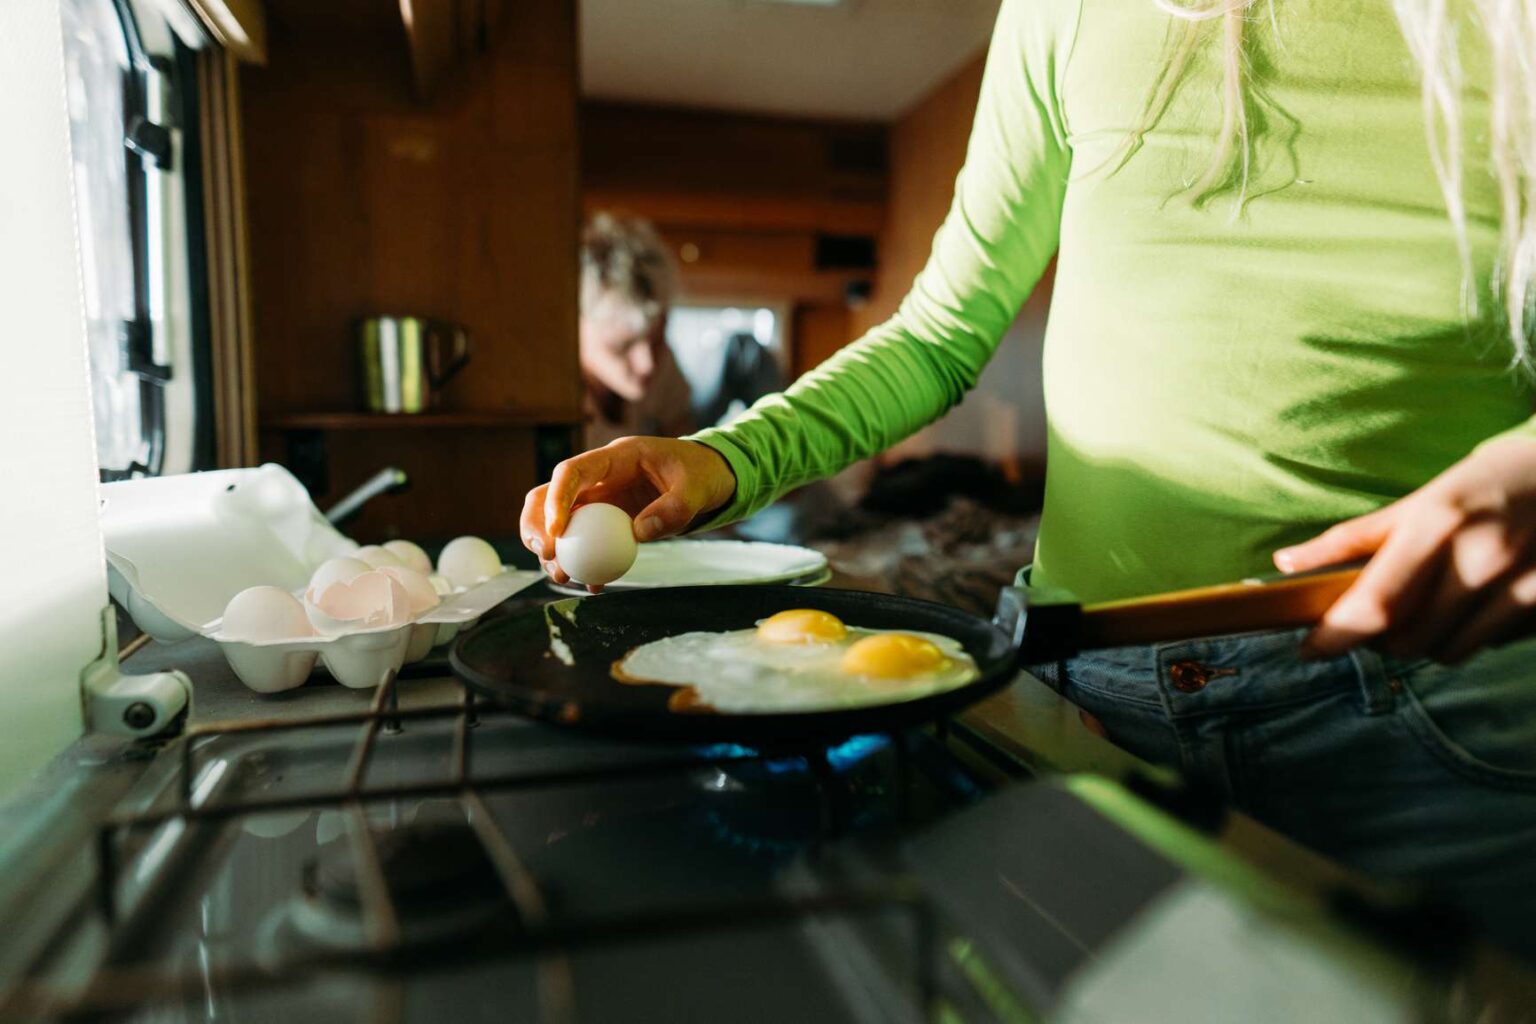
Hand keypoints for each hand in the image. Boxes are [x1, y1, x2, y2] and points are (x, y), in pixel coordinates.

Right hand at [520, 437, 736, 587]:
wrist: (708, 478)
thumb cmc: (700, 474)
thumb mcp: (696, 488)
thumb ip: (672, 508)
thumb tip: (638, 533)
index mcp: (616, 458)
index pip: (572, 472)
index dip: (556, 500)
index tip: (555, 533)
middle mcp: (599, 478)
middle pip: (548, 495)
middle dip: (537, 525)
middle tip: (546, 555)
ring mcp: (600, 501)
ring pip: (558, 522)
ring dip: (552, 549)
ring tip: (561, 576)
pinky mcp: (607, 522)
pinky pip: (584, 542)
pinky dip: (582, 563)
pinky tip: (592, 584)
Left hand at [1274, 436, 1535, 662]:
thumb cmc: (1483, 485)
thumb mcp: (1417, 501)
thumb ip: (1353, 539)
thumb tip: (1284, 563)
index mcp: (1436, 524)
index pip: (1375, 602)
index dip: (1335, 637)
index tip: (1309, 650)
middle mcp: (1480, 558)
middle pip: (1408, 641)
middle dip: (1381, 639)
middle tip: (1378, 618)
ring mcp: (1523, 585)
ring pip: (1449, 652)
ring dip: (1427, 641)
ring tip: (1432, 604)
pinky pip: (1492, 645)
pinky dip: (1472, 634)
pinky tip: (1479, 601)